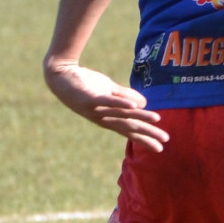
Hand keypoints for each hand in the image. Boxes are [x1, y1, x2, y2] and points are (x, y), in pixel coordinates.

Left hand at [44, 59, 167, 152]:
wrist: (60, 74)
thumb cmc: (84, 82)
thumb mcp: (108, 90)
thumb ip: (126, 97)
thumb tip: (144, 104)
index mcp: (107, 117)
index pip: (129, 131)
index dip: (144, 139)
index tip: (160, 148)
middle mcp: (102, 118)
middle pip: (129, 127)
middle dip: (147, 134)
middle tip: (164, 141)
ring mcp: (95, 110)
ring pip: (122, 115)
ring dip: (140, 117)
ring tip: (156, 119)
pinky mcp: (89, 99)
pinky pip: (107, 102)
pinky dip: (120, 104)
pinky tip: (134, 106)